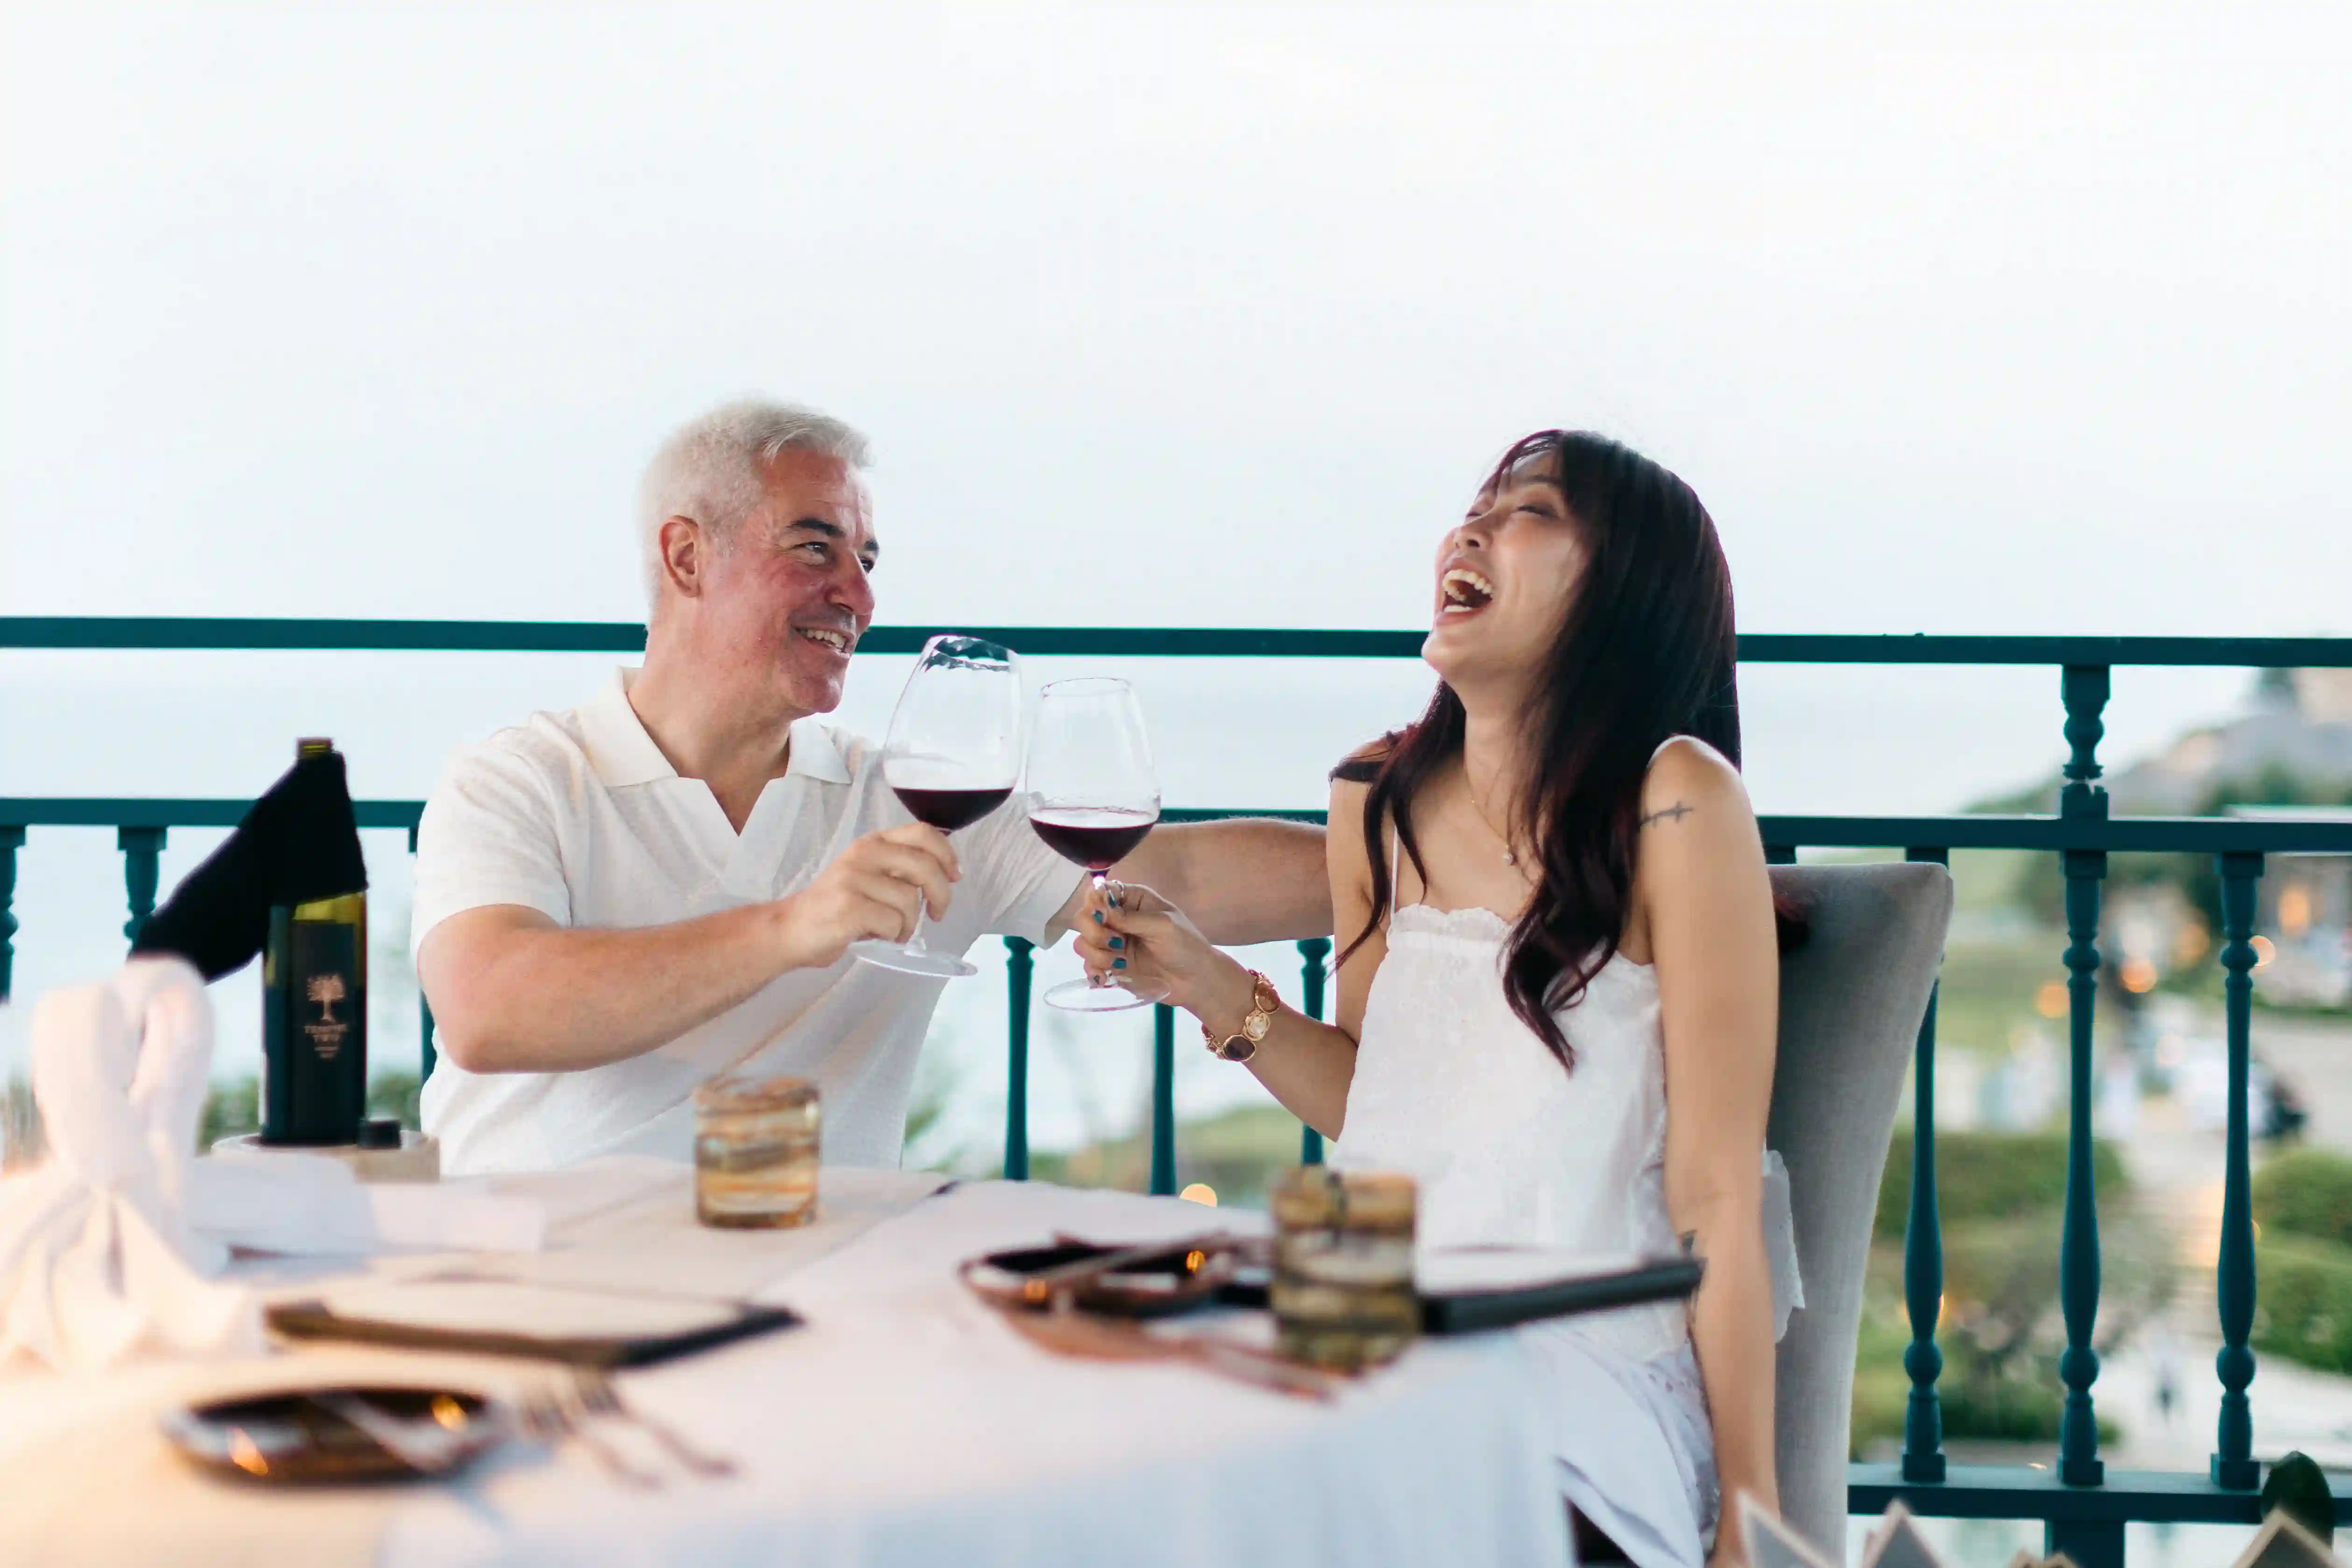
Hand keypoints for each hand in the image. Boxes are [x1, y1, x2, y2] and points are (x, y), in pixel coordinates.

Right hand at [773, 824, 958, 970]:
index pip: (922, 833)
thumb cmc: (834, 907)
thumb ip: (899, 870)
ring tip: (893, 931)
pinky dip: (893, 936)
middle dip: (941, 895)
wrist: (789, 930)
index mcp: (871, 842)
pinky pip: (892, 923)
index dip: (947, 854)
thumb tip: (945, 875)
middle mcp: (863, 854)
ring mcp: (854, 879)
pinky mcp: (849, 907)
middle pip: (924, 866)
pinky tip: (878, 937)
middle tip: (938, 914)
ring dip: (909, 924)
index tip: (955, 875)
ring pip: (910, 901)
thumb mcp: (868, 876)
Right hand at [1074, 880, 1246, 1019]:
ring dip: (1096, 954)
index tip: (1102, 917)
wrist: (1195, 981)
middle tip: (1115, 944)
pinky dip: (1094, 971)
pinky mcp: (1111, 965)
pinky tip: (1108, 977)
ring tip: (1119, 964)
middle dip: (1094, 932)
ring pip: (1083, 942)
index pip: (1100, 892)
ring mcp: (1112, 943)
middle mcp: (1118, 919)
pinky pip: (1088, 965)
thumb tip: (1100, 907)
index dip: (1094, 903)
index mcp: (1132, 900)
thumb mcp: (1162, 925)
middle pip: (1084, 917)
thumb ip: (1130, 918)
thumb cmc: (1185, 946)